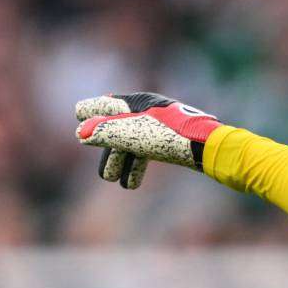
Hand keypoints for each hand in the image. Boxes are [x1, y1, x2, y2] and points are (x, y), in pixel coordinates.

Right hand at [74, 92, 221, 187]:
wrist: (210, 148)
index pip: (107, 105)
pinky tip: (131, 184)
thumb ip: (104, 132)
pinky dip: (136, 166)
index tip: (78, 111)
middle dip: (108, 151)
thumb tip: (80, 133)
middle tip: (102, 172)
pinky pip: (146, 152)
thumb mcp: (132, 134)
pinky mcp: (172, 141)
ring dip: (121, 163)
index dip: (91, 110)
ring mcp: (161, 126)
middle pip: (118, 129)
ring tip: (115, 181)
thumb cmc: (170, 137)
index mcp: (138, 103)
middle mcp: (148, 111)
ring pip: (132, 143)